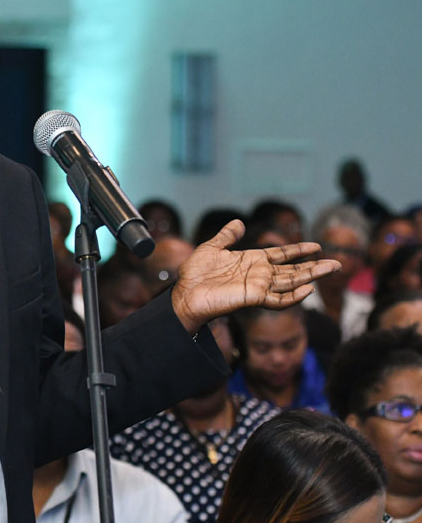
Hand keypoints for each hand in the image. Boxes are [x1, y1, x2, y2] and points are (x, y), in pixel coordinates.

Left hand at [171, 220, 340, 332]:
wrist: (185, 292)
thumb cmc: (195, 273)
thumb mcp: (212, 248)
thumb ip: (227, 236)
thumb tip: (238, 222)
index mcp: (252, 261)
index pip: (282, 255)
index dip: (299, 250)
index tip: (317, 246)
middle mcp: (259, 274)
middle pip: (293, 270)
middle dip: (315, 267)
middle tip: (337, 263)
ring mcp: (258, 286)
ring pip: (292, 283)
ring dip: (312, 277)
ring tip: (333, 268)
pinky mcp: (253, 298)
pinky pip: (278, 299)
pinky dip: (294, 296)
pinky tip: (308, 289)